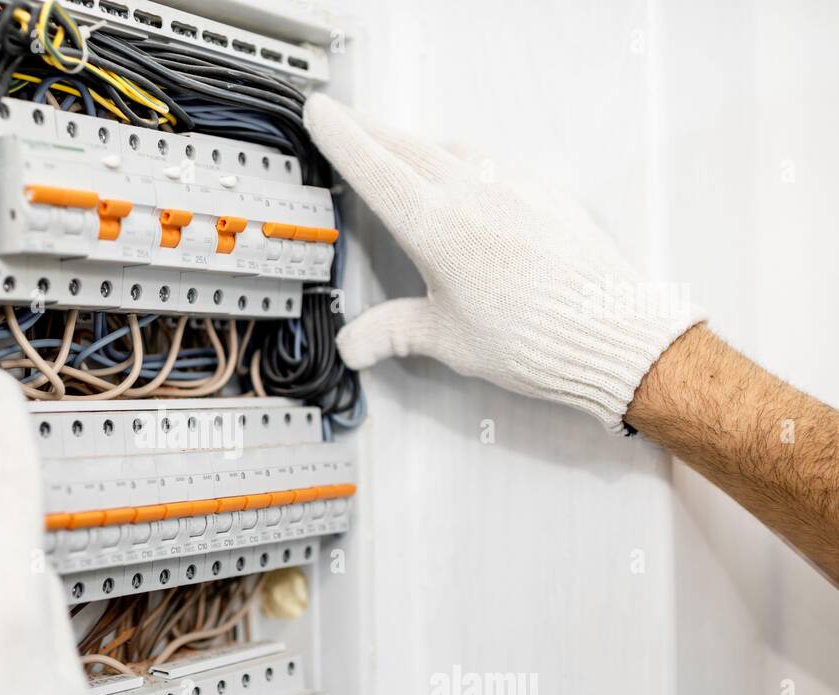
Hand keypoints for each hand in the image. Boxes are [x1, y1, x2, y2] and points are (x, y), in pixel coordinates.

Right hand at [304, 93, 703, 432]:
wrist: (612, 331)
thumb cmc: (535, 337)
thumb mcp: (447, 340)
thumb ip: (394, 332)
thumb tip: (358, 343)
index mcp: (436, 226)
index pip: (374, 168)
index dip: (341, 137)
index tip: (321, 112)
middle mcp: (472, 193)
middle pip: (407, 147)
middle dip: (371, 133)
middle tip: (349, 125)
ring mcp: (512, 185)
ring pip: (449, 150)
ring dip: (418, 147)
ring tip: (401, 155)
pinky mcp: (544, 191)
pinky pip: (492, 163)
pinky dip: (465, 163)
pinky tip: (466, 181)